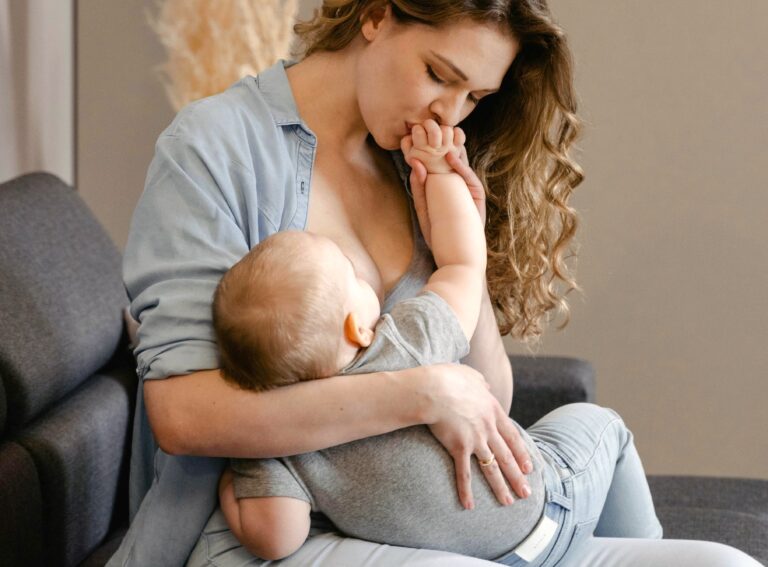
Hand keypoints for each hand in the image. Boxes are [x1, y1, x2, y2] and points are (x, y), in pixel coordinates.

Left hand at [404, 125, 486, 248]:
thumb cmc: (439, 238)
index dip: (433, 152)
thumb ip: (419, 189)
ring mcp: (469, 193)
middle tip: (439, 127)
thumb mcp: (424, 210)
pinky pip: (469, 178)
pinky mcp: (477, 197)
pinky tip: (451, 156)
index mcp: (447, 191)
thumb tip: (414, 164)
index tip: (422, 137)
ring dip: (455, 150)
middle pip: (454, 163)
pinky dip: (461, 167)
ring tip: (447, 134)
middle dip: (446, 146)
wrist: (458, 258)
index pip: (441, 167)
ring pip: (463, 166)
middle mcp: (459, 189)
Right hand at [424, 363, 533, 509]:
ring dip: (501, 487)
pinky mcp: (459, 448)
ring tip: (508, 502)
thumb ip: (481, 382)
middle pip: (506, 456)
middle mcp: (488, 428)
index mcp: (492, 410)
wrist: (434, 390)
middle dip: (517, 477)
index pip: (511, 436)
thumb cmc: (449, 378)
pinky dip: (466, 491)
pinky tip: (470, 506)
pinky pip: (464, 474)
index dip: (521, 453)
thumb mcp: (471, 376)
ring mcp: (475, 439)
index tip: (528, 468)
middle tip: (526, 493)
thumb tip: (485, 385)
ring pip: (492, 468)